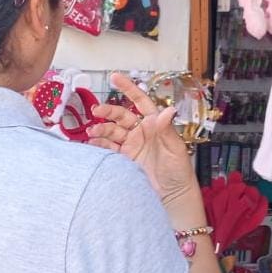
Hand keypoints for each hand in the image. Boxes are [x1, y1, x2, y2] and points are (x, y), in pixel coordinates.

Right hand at [89, 73, 196, 205]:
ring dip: (101, 129)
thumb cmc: (179, 170)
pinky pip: (109, 147)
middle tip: (96, 111)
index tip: (116, 78)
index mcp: (155, 124)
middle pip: (121, 115)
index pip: (140, 101)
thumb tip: (168, 110)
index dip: (128, 88)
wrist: (172, 195)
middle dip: (108, 111)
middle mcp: (141, 131)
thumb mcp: (175, 148)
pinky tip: (93, 143)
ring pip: (112, 131)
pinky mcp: (124, 158)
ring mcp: (132, 144)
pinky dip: (100, 144)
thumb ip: (167, 129)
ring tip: (93, 130)